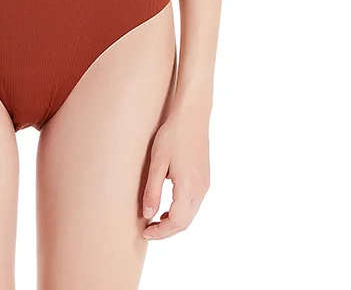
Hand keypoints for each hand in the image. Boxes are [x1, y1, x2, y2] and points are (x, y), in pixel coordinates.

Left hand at [140, 111, 209, 239]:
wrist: (192, 116)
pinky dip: (181, 212)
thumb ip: (153, 190)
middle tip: (148, 231)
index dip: (160, 232)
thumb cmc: (173, 135)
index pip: (176, 222)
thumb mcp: (157, 162)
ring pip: (191, 215)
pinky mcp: (205, 179)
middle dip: (167, 231)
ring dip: (174, 222)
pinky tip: (167, 207)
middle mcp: (201, 189)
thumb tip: (147, 215)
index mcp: (188, 187)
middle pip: (185, 222)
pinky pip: (194, 204)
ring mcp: (205, 185)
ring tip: (155, 221)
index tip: (145, 233)